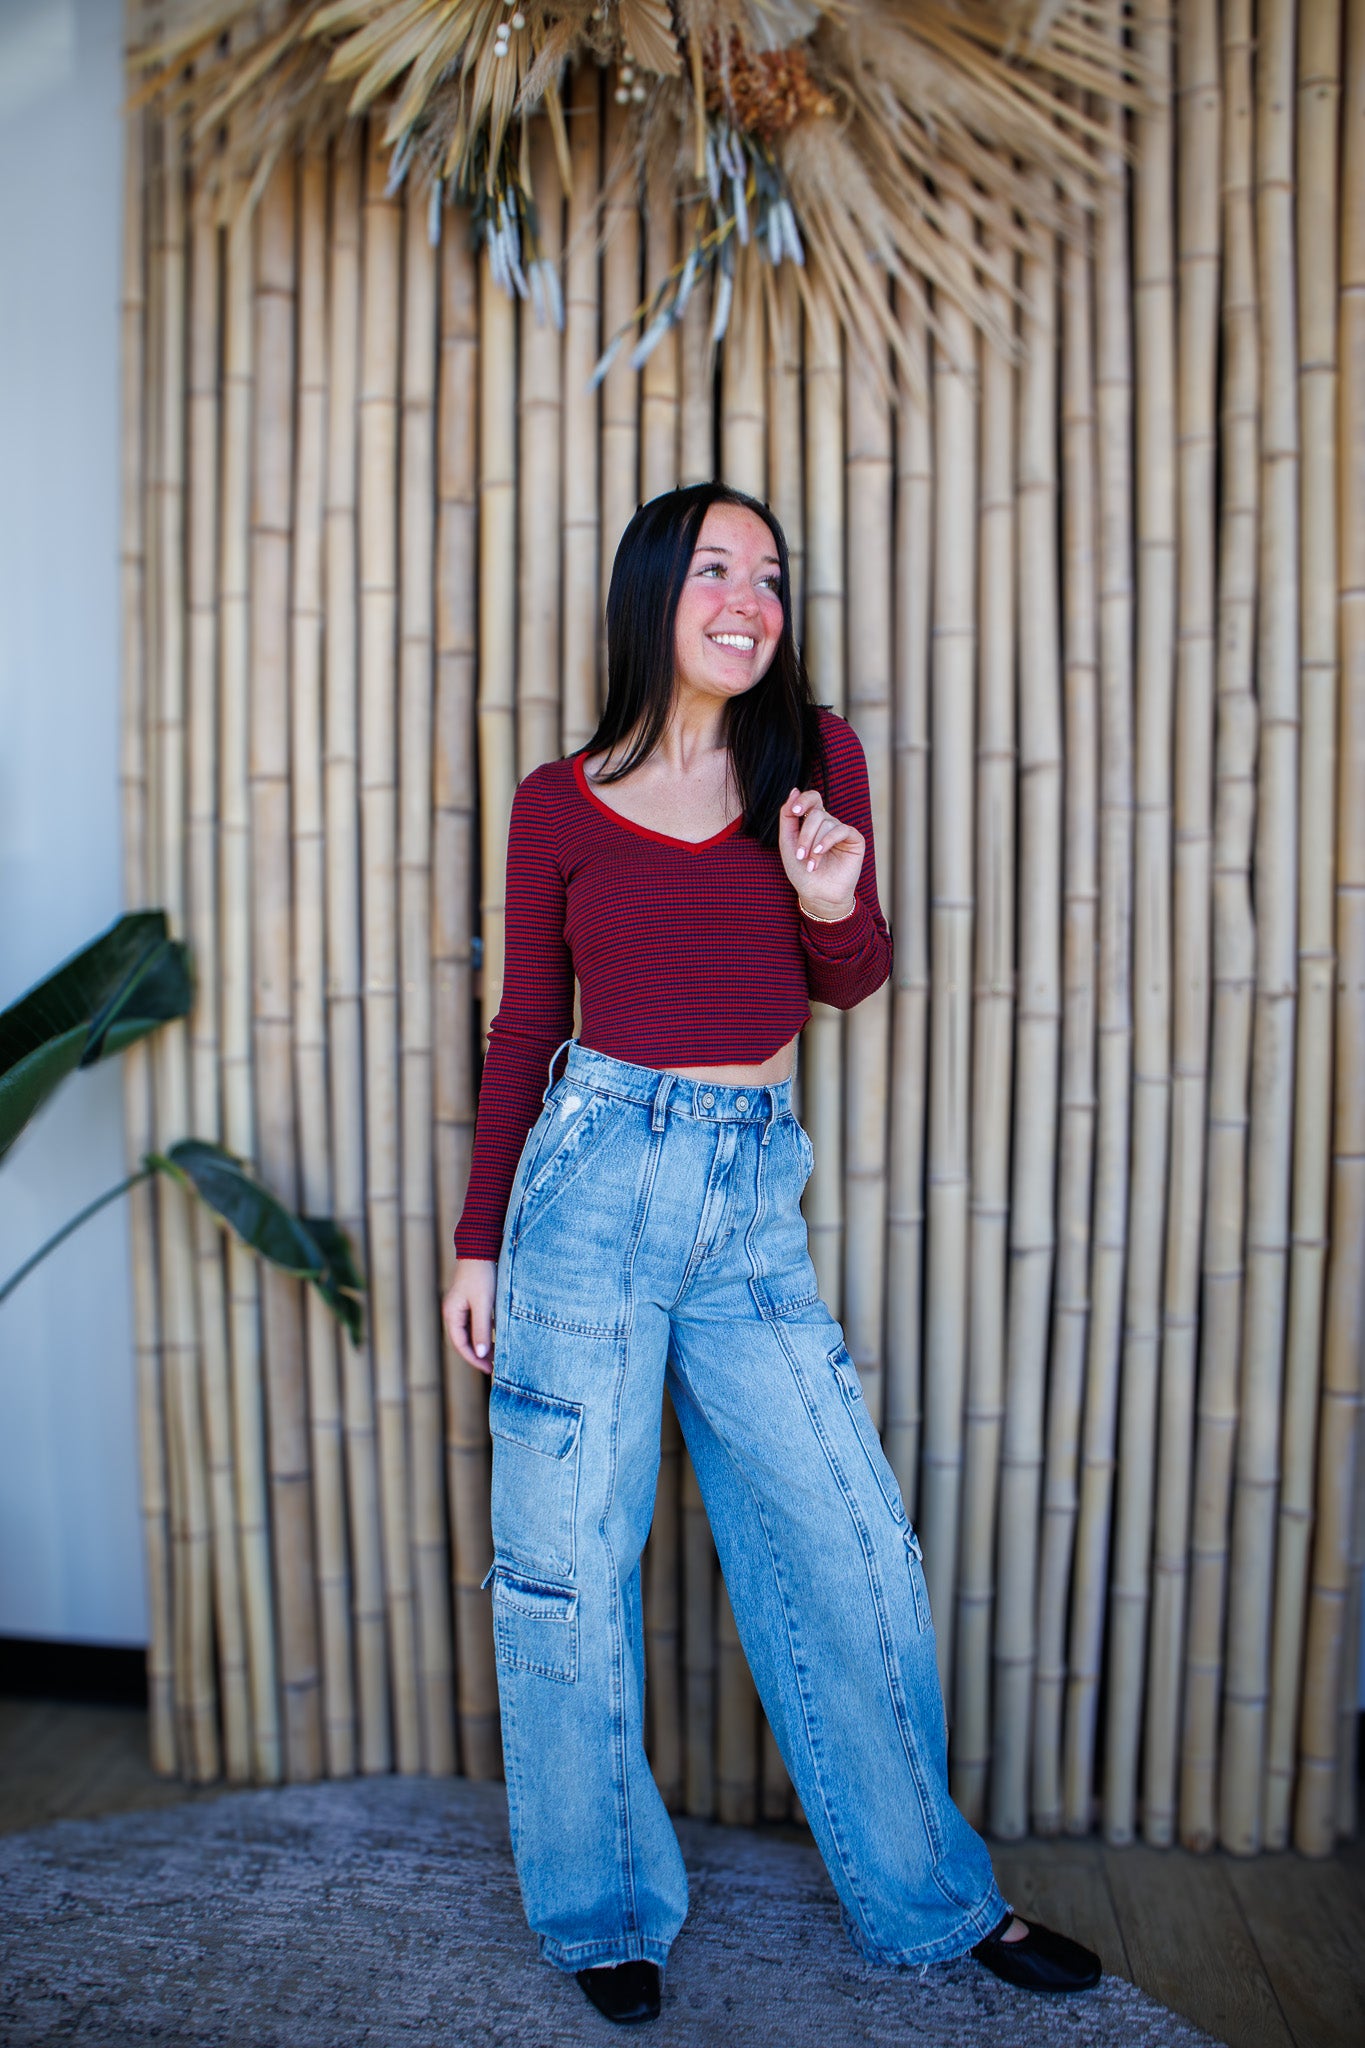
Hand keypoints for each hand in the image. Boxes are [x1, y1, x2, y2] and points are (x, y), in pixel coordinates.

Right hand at [442, 1258, 497, 1374]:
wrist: (480, 1248)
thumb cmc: (481, 1275)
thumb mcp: (483, 1304)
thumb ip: (481, 1329)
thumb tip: (480, 1353)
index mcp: (452, 1314)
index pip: (461, 1344)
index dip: (474, 1359)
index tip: (489, 1369)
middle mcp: (453, 1312)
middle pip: (464, 1340)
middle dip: (478, 1354)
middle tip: (494, 1366)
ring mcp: (461, 1306)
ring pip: (471, 1331)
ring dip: (482, 1343)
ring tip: (497, 1354)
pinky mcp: (470, 1300)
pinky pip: (476, 1322)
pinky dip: (485, 1331)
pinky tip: (497, 1335)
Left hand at [779, 786, 861, 920]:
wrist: (817, 895)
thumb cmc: (801, 872)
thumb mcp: (787, 843)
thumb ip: (787, 817)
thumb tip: (795, 790)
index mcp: (812, 823)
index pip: (812, 799)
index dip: (804, 800)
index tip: (795, 811)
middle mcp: (828, 824)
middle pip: (816, 813)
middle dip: (805, 835)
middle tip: (800, 855)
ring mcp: (841, 831)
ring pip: (827, 823)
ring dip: (814, 844)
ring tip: (810, 864)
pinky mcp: (854, 840)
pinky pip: (841, 829)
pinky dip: (828, 841)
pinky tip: (820, 854)